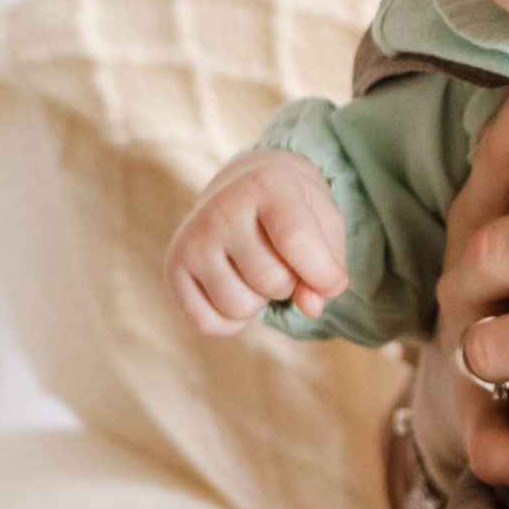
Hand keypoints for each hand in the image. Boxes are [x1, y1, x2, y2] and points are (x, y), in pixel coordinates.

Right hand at [167, 153, 349, 334]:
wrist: (243, 188)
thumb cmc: (294, 211)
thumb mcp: (324, 223)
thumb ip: (329, 264)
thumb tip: (310, 306)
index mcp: (266, 185)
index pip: (297, 241)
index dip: (323, 274)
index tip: (334, 282)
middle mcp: (221, 209)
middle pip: (273, 281)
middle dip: (290, 283)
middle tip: (280, 257)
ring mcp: (192, 239)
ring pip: (240, 307)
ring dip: (260, 300)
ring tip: (255, 267)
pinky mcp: (174, 267)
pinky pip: (208, 323)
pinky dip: (231, 321)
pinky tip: (235, 287)